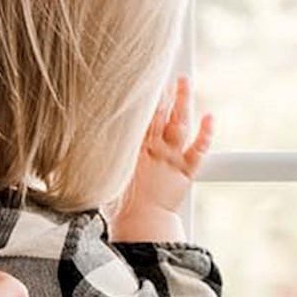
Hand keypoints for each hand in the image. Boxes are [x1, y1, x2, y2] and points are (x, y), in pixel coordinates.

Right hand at [113, 77, 213, 242]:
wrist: (140, 223)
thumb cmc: (119, 205)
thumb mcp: (105, 175)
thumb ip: (104, 157)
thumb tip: (85, 144)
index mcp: (130, 150)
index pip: (137, 117)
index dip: (140, 99)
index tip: (141, 81)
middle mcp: (151, 149)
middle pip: (158, 114)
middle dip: (161, 92)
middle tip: (163, 74)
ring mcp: (170, 158)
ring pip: (178, 123)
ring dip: (183, 101)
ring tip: (185, 82)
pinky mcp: (186, 170)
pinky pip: (199, 147)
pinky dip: (207, 131)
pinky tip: (210, 116)